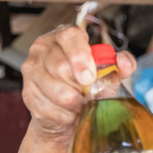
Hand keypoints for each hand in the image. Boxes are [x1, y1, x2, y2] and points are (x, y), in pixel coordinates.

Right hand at [21, 25, 136, 145]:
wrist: (68, 115)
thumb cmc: (87, 89)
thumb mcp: (108, 75)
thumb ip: (121, 66)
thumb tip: (124, 62)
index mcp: (65, 38)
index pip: (69, 36)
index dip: (80, 56)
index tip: (89, 76)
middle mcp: (44, 49)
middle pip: (60, 66)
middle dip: (80, 86)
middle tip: (89, 95)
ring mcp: (33, 71)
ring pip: (55, 89)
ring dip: (74, 103)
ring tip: (81, 104)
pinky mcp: (28, 93)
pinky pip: (49, 108)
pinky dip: (66, 115)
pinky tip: (70, 113)